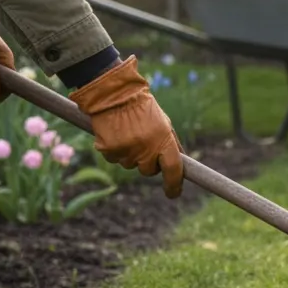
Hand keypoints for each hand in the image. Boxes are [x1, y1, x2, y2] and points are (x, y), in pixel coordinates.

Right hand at [69, 56, 184, 197]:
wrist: (113, 93)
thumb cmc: (142, 107)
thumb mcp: (163, 122)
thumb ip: (171, 143)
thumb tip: (180, 163)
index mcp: (163, 140)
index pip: (173, 169)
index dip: (174, 184)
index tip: (173, 193)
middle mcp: (145, 148)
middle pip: (148, 170)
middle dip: (148, 163)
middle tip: (144, 144)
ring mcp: (126, 150)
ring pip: (130, 164)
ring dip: (130, 154)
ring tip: (128, 133)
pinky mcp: (108, 150)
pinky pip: (114, 158)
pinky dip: (115, 150)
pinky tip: (115, 134)